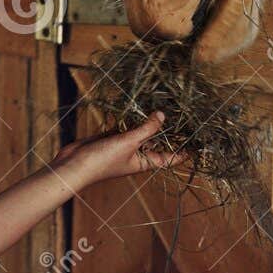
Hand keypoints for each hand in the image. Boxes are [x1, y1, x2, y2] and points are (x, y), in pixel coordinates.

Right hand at [52, 111, 188, 186]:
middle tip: (181, 115)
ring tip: (162, 106)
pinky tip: (135, 106)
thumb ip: (146, 129)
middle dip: (167, 131)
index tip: (198, 143)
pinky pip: (124, 127)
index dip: (184, 152)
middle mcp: (136, 155)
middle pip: (157, 143)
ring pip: (140, 133)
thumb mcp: (129, 142)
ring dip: (147, 122)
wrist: (73, 166)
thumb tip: (163, 116)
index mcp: (144, 161)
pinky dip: (129, 118)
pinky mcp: (110, 138)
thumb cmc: (102, 161)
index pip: (170, 158)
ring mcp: (123, 146)